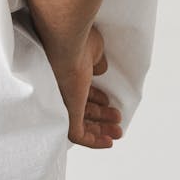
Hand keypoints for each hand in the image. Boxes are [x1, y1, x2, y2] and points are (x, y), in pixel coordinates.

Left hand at [47, 24, 123, 148]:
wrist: (65, 40)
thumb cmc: (77, 38)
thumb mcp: (93, 49)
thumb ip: (96, 61)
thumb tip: (99, 69)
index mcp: (67, 71)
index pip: (79, 91)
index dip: (95, 98)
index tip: (108, 102)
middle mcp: (62, 88)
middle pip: (80, 108)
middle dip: (100, 117)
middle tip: (116, 119)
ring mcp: (63, 100)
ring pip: (80, 124)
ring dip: (100, 130)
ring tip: (117, 131)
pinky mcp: (66, 112)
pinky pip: (78, 135)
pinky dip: (93, 141)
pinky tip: (108, 142)